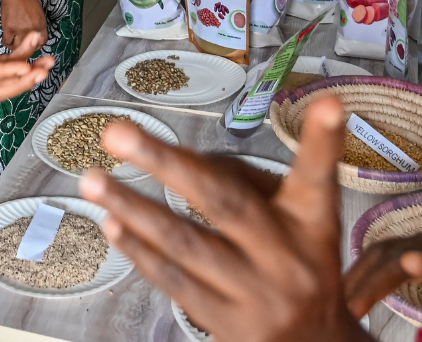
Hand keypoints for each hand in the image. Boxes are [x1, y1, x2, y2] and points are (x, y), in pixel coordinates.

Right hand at [0, 0, 47, 55]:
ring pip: (18, 47)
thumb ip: (38, 24)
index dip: (37, 45)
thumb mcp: (39, 11)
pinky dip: (6, 42)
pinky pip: (7, 42)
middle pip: (31, 47)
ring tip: (13, 43)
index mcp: (42, 24)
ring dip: (15, 46)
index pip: (43, 41)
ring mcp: (20, 30)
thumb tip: (35, 34)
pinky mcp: (9, 29)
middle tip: (21, 46)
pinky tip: (6, 39)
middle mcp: (33, 29)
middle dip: (26, 48)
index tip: (33, 45)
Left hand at [80, 99, 371, 341]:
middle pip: (224, 203)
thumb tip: (179, 158)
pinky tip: (112, 222)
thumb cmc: (299, 264)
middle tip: (118, 132)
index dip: (323, 140)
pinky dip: (139, 250)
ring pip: (184, 244)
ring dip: (132, 207)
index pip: (318, 177)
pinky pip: (173, 280)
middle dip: (165, 163)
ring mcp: (256, 294)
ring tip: (91, 179)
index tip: (329, 102)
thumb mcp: (298, 223)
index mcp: (313, 222)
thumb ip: (247, 184)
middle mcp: (287, 256)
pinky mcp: (226, 324)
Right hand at [344, 218, 421, 341]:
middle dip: (372, 283)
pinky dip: (359, 274)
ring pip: (382, 252)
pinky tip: (344, 296)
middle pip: (402, 254)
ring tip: (336, 310)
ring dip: (357, 278)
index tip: (409, 265)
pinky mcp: (414, 244)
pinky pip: (379, 256)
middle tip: (346, 314)